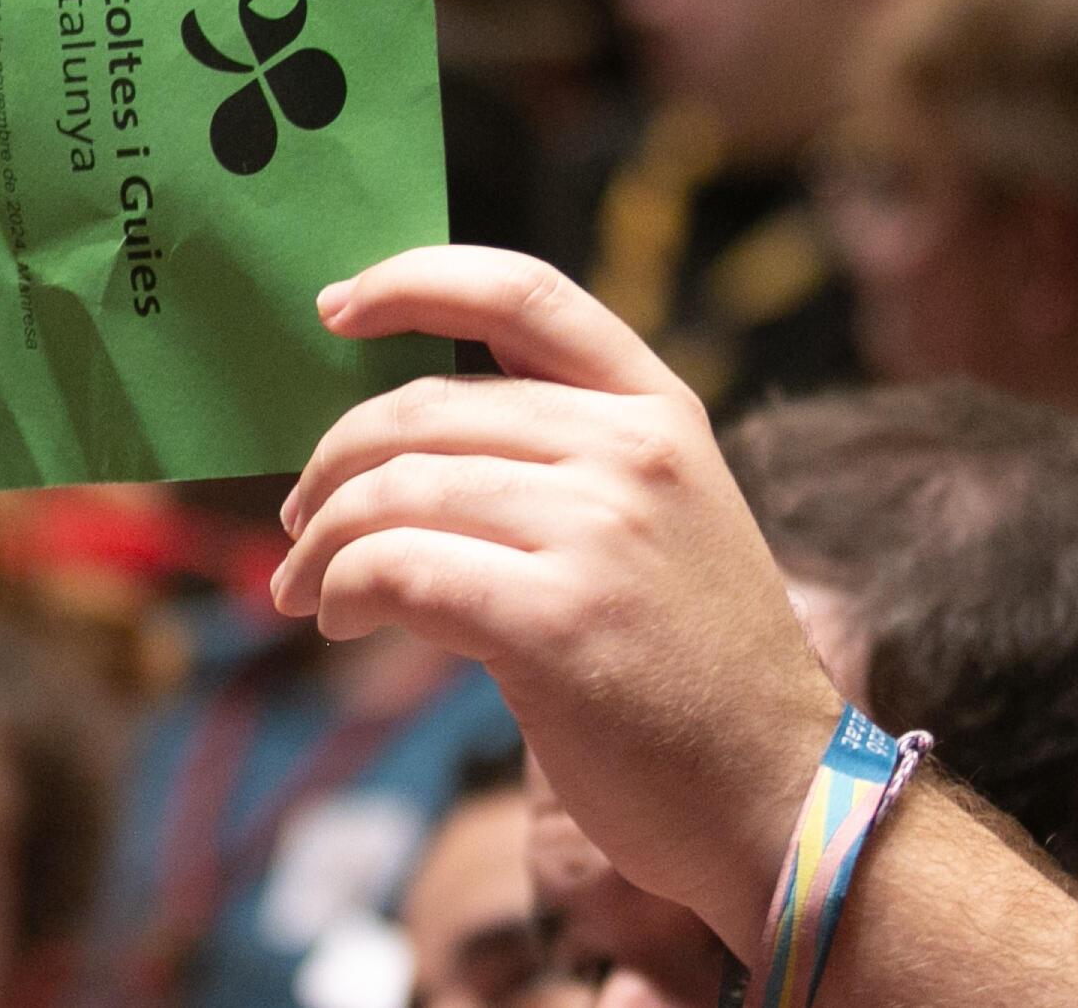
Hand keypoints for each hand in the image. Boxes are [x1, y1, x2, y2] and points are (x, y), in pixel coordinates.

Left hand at [271, 249, 841, 951]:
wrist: (780, 796)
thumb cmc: (694, 668)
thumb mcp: (665, 516)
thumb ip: (566, 456)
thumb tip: (399, 439)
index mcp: (658, 407)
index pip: (520, 293)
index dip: (412, 282)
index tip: (334, 307)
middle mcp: (632, 450)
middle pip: (425, 408)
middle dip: (333, 463)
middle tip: (297, 521)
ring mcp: (599, 531)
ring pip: (396, 491)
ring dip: (322, 541)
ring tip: (306, 587)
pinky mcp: (557, 620)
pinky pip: (400, 571)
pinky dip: (344, 589)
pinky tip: (339, 617)